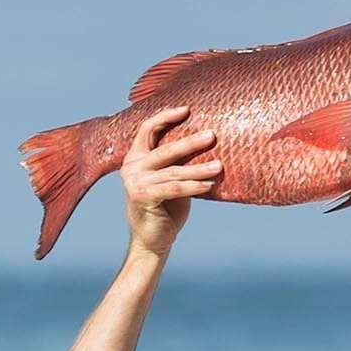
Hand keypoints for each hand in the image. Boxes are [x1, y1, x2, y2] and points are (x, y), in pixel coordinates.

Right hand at [122, 107, 217, 255]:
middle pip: (164, 149)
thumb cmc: (166, 207)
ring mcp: (134, 183)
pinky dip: (193, 186)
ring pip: (173, 171)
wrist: (152, 240)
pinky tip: (209, 185)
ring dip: (199, 168)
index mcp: (136, 157)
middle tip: (212, 135)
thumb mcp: (170, 178)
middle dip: (190, 143)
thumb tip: (208, 138)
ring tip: (219, 166)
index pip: (148, 129)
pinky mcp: (141, 198)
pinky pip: (173, 188)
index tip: (187, 110)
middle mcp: (131, 168)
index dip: (166, 117)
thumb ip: (177, 161)